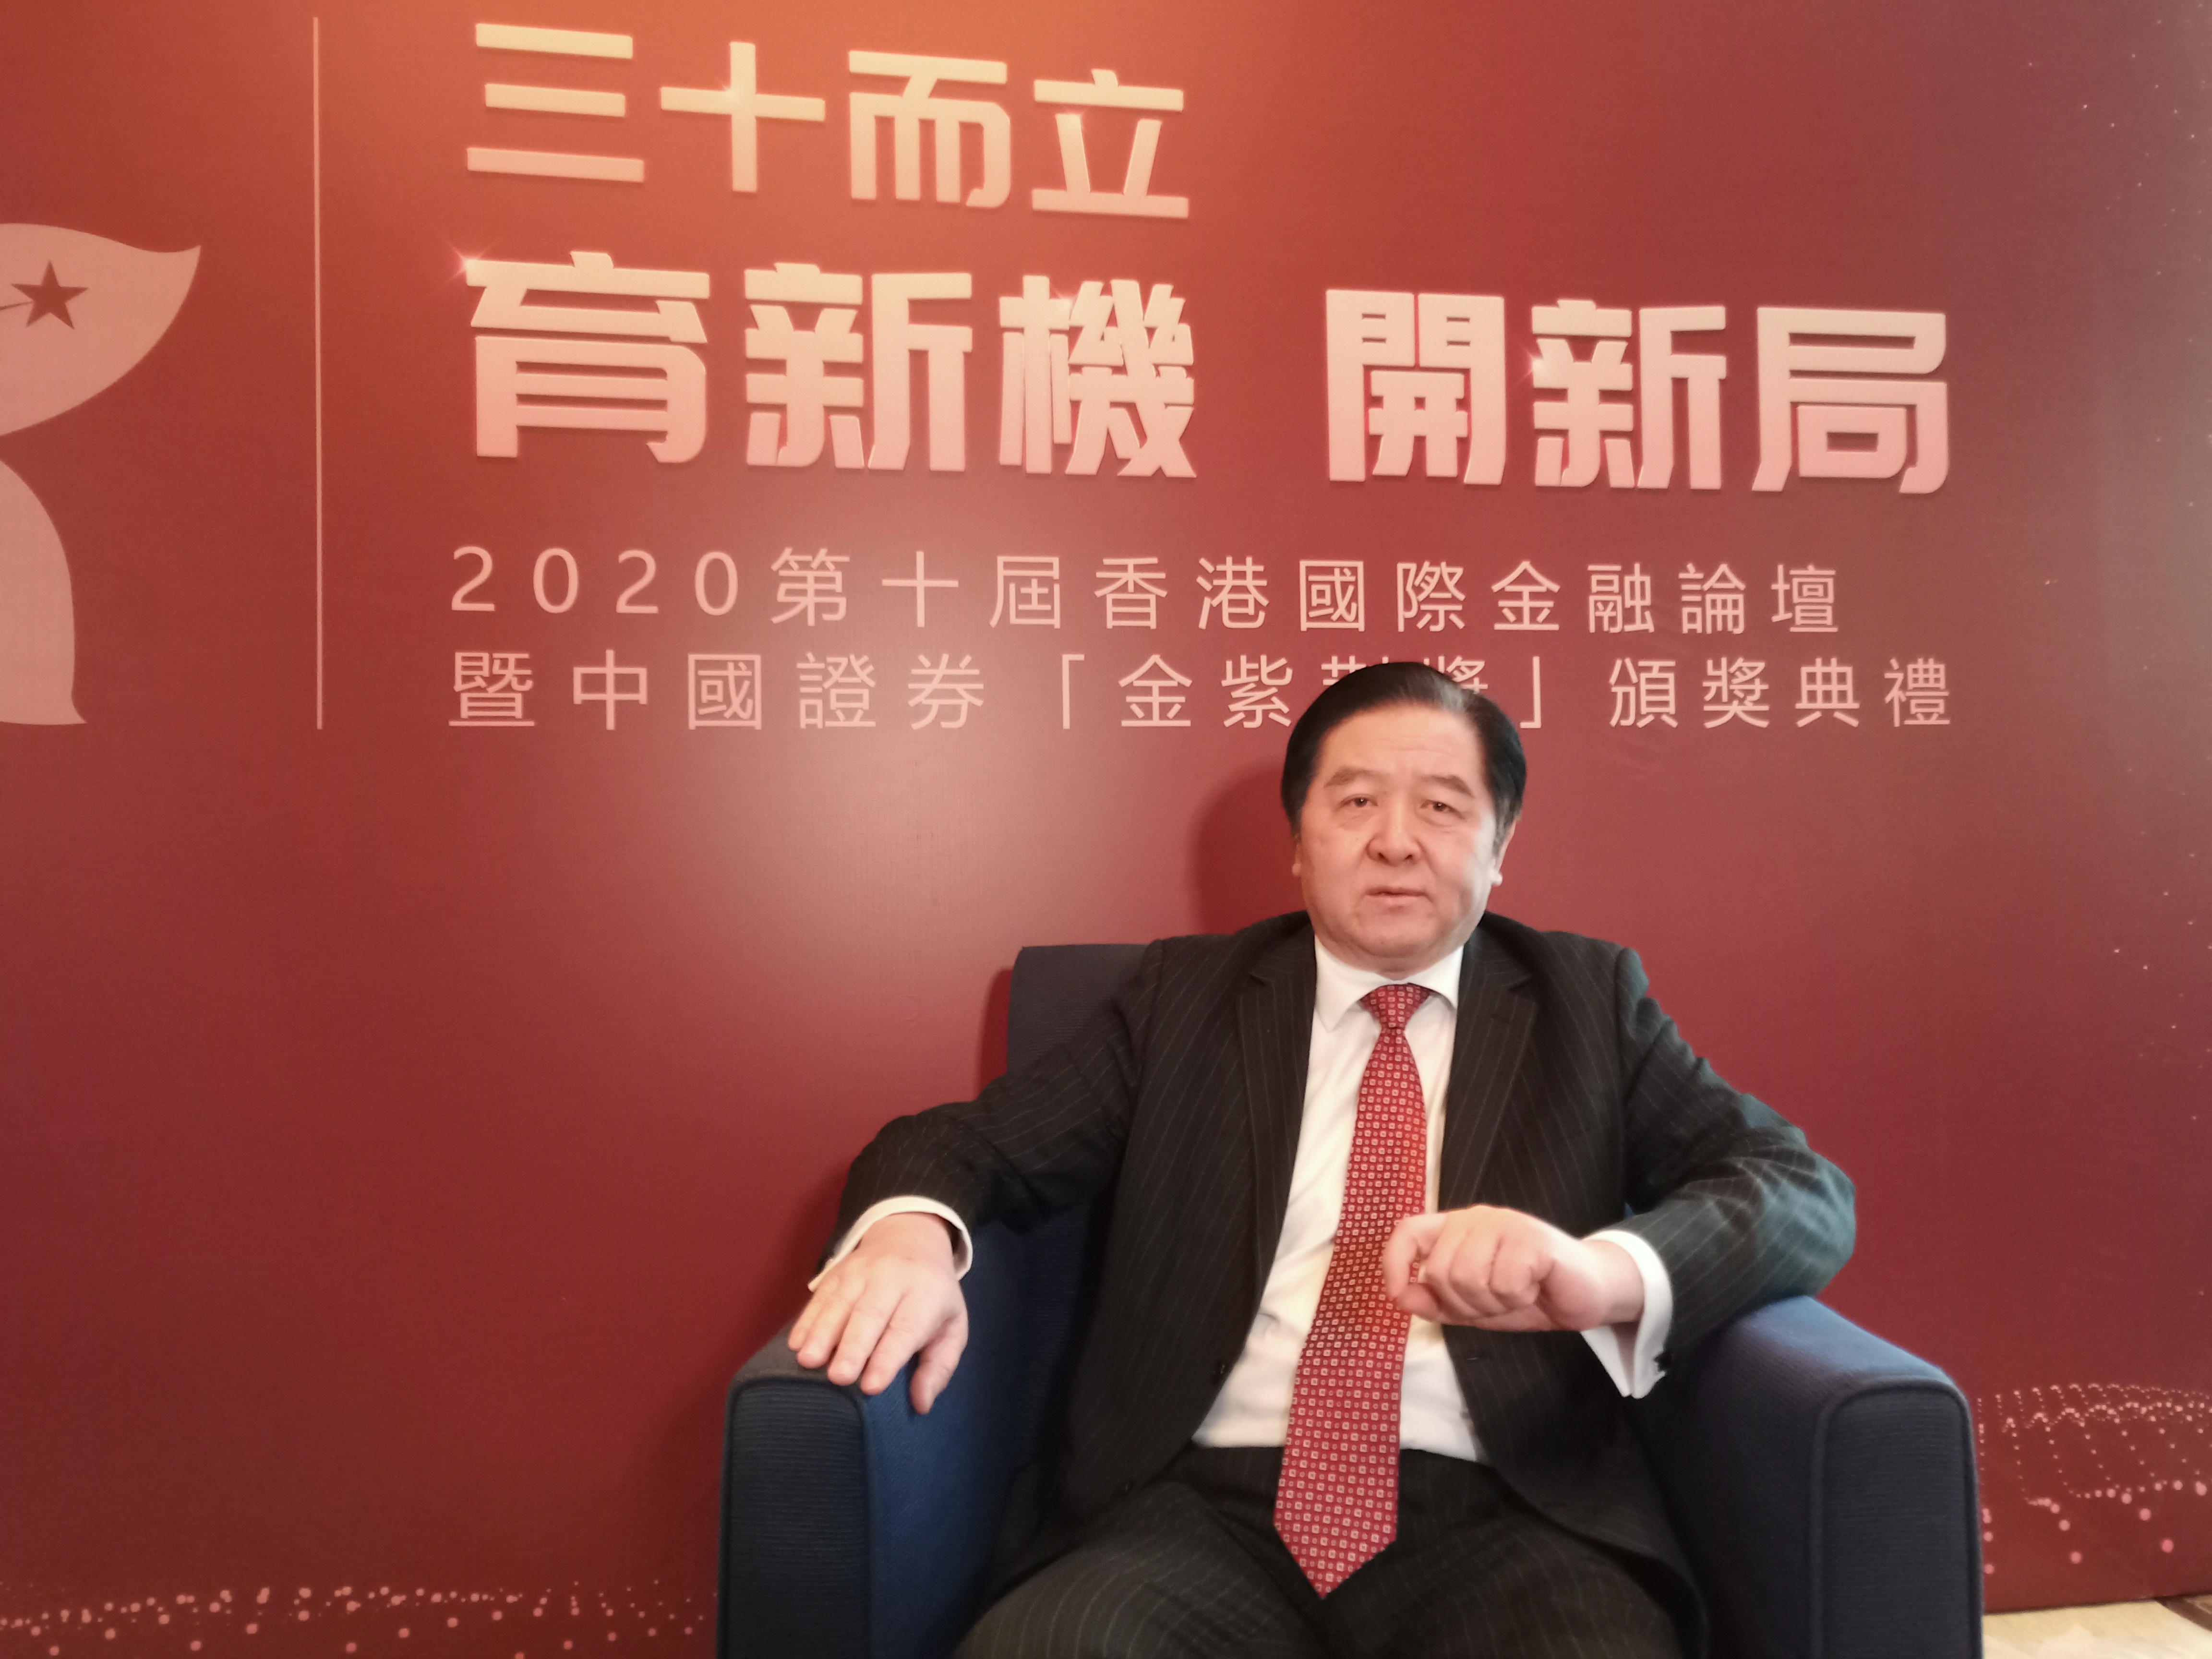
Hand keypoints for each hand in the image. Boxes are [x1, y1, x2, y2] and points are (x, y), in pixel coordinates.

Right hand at [788, 1212, 967, 1412]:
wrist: (910, 1237)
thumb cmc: (933, 1295)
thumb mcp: (952, 1326)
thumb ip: (939, 1367)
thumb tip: (922, 1404)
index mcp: (926, 1294)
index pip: (905, 1328)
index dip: (888, 1357)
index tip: (872, 1386)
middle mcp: (891, 1279)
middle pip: (869, 1314)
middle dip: (853, 1347)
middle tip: (839, 1377)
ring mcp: (860, 1272)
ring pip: (839, 1303)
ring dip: (822, 1333)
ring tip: (809, 1361)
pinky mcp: (836, 1272)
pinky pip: (819, 1296)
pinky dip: (806, 1321)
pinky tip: (796, 1344)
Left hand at [1381, 1205, 1642, 1331]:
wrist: (1587, 1293)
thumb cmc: (1530, 1294)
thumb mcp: (1473, 1306)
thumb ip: (1435, 1300)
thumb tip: (1399, 1296)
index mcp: (1458, 1228)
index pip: (1408, 1231)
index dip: (1394, 1261)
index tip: (1397, 1293)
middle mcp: (1477, 1218)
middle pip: (1441, 1272)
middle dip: (1467, 1304)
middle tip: (1499, 1300)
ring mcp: (1504, 1222)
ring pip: (1468, 1279)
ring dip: (1494, 1303)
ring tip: (1518, 1292)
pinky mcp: (1530, 1237)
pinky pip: (1503, 1282)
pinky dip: (1519, 1298)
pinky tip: (1536, 1287)